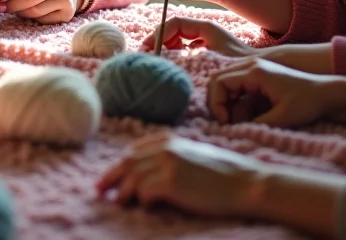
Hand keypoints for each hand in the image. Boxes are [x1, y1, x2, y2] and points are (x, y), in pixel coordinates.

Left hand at [97, 133, 263, 217]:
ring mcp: (167, 163)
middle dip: (111, 176)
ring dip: (123, 191)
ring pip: (132, 177)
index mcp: (170, 139)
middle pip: (127, 162)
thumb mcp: (194, 156)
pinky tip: (142, 206)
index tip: (110, 176)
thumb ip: (172, 158)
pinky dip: (139, 199)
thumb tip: (148, 174)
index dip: (120, 164)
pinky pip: (144, 191)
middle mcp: (165, 148)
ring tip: (118, 202)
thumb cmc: (224, 175)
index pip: (135, 150)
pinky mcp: (171, 182)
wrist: (246, 183)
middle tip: (98, 189)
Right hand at [142, 17, 255, 57]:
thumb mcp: (209, 59)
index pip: (174, 22)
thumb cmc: (239, 64)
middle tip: (148, 56)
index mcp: (205, 27)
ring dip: (167, 49)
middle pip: (174, 29)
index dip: (159, 33)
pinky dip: (176, 55)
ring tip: (159, 62)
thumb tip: (161, 58)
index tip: (149, 48)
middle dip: (159, 41)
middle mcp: (204, 30)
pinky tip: (174, 67)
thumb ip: (184, 57)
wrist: (260, 69)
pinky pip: (185, 48)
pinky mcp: (208, 50)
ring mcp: (206, 39)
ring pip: (178, 39)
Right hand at [208, 58, 333, 126]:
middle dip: (218, 103)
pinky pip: (239, 90)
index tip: (225, 122)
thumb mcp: (281, 117)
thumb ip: (255, 123)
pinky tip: (249, 118)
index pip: (220, 81)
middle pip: (218, 80)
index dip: (217, 103)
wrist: (327, 94)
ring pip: (228, 85)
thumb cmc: (307, 103)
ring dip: (228, 105)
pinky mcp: (260, 80)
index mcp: (255, 72)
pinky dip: (238, 105)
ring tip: (240, 123)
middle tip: (226, 123)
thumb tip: (234, 129)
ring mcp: (255, 72)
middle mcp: (252, 67)